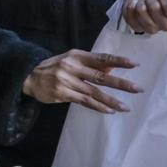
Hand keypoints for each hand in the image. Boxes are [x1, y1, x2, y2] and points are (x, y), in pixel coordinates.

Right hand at [21, 50, 139, 113]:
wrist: (29, 76)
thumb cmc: (53, 68)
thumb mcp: (71, 60)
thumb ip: (90, 65)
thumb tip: (112, 69)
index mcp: (76, 55)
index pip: (101, 58)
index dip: (118, 61)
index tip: (134, 64)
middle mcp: (72, 67)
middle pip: (101, 76)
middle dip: (120, 83)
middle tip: (137, 89)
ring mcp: (66, 80)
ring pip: (94, 92)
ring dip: (111, 100)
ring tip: (126, 107)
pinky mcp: (62, 93)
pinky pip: (84, 101)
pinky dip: (98, 106)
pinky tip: (109, 110)